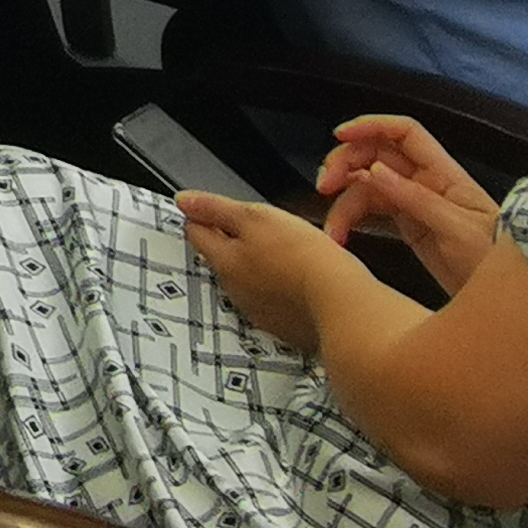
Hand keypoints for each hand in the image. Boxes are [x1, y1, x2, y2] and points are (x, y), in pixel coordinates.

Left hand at [174, 192, 340, 349]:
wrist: (343, 306)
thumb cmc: (304, 259)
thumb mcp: (256, 218)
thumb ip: (216, 209)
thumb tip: (183, 201)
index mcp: (224, 262)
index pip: (196, 232)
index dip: (202, 214)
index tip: (210, 208)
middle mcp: (235, 290)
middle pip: (221, 257)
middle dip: (230, 240)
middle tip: (255, 226)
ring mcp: (259, 311)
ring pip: (247, 279)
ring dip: (256, 265)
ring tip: (283, 251)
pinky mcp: (284, 326)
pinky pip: (272, 300)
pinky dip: (278, 287)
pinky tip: (297, 278)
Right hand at [312, 113, 502, 286]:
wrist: (510, 305)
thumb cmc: (494, 260)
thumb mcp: (458, 230)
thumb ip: (417, 201)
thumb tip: (374, 172)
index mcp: (444, 175)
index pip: (404, 133)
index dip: (371, 125)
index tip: (339, 134)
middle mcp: (426, 182)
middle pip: (376, 155)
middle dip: (345, 164)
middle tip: (324, 185)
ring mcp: (415, 203)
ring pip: (366, 186)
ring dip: (342, 200)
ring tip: (331, 229)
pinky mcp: (407, 226)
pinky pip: (370, 212)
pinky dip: (350, 221)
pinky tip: (340, 238)